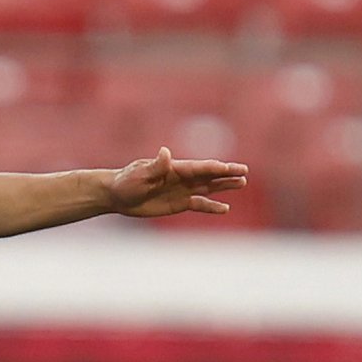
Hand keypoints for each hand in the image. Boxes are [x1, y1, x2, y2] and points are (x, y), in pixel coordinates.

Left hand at [106, 147, 249, 217]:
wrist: (117, 195)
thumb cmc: (126, 181)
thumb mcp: (140, 174)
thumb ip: (156, 166)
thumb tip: (165, 152)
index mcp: (174, 168)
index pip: (199, 168)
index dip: (215, 168)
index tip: (231, 168)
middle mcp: (182, 178)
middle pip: (209, 175)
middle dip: (226, 174)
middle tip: (244, 172)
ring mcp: (182, 190)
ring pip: (208, 187)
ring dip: (224, 186)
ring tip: (242, 183)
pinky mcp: (178, 204)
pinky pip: (199, 204)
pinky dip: (211, 206)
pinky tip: (225, 208)